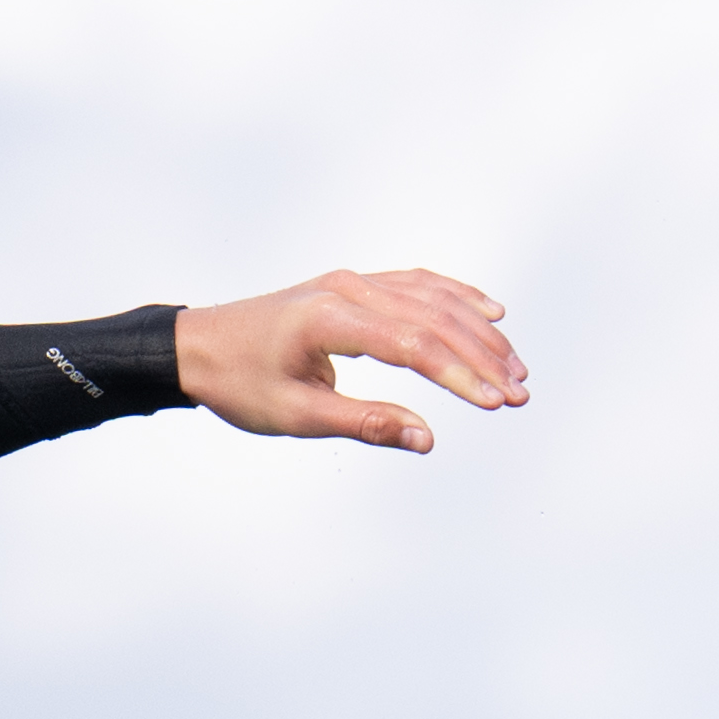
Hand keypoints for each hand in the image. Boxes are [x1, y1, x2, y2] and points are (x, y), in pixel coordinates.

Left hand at [172, 268, 525, 450]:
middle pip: (434, 318)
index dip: (460, 375)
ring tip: (514, 366)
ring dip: (477, 332)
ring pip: (432, 298)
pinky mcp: (355, 285)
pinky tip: (489, 315)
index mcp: (329, 319)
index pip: (413, 345)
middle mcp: (347, 288)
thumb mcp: (296, 415)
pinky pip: (417, 285)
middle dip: (482, 358)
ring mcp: (352, 281)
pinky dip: (456, 299)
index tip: (497, 403)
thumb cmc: (239, 382)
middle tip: (520, 393)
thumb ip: (364, 423)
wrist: (198, 346)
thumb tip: (426, 438)